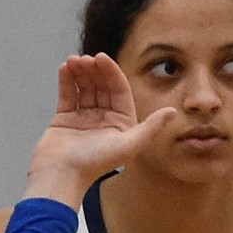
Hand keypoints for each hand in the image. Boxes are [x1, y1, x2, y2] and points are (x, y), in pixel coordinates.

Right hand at [24, 53, 176, 205]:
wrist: (60, 175)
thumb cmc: (93, 163)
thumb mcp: (128, 145)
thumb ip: (151, 128)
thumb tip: (173, 112)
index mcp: (120, 124)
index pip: (119, 91)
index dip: (111, 73)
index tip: (101, 58)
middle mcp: (103, 120)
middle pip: (101, 87)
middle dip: (94, 71)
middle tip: (86, 58)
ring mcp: (83, 119)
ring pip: (84, 88)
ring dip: (80, 72)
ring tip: (73, 61)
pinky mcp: (64, 119)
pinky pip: (68, 95)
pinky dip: (67, 81)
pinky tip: (66, 68)